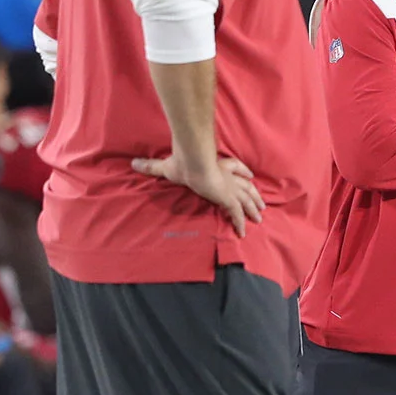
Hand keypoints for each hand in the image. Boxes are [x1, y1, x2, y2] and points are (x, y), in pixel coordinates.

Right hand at [132, 155, 264, 237]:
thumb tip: (134, 162)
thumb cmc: (182, 162)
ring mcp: (230, 188)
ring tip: (260, 217)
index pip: (235, 167)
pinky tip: (243, 232)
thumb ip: (151, 166)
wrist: (193, 163)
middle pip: (246, 186)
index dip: (242, 171)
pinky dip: (241, 223)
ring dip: (254, 208)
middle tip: (261, 203)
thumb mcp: (166, 166)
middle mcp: (228, 177)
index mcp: (218, 166)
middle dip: (254, 194)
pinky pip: (238, 214)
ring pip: (248, 200)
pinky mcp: (228, 199)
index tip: (249, 175)